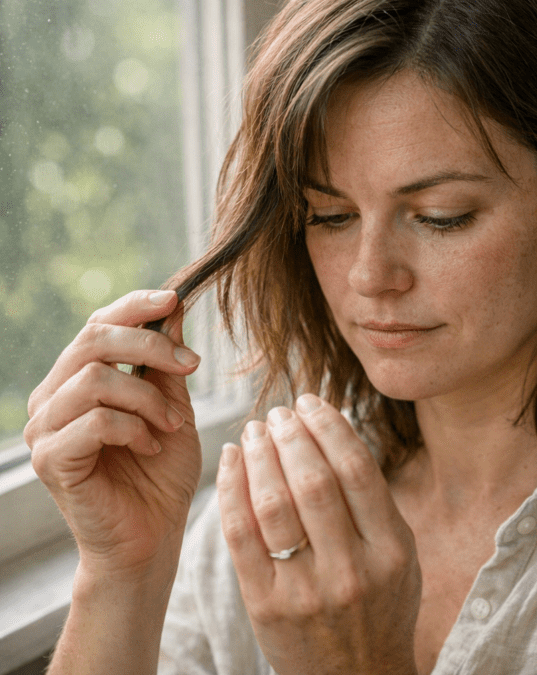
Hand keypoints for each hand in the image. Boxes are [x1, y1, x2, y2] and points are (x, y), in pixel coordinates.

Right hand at [24, 290, 202, 576]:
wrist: (153, 537)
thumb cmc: (161, 474)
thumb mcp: (173, 407)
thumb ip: (167, 362)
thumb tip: (173, 305)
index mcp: (78, 380)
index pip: (97, 324)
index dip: (135, 305)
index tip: (175, 299)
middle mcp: (53, 399)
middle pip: (92, 340)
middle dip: (149, 345)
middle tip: (191, 365)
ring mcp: (45, 430)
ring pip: (95, 379)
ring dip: (148, 398)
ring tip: (172, 425)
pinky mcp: (50, 460)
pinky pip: (96, 421)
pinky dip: (135, 429)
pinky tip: (152, 448)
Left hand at [217, 394, 420, 674]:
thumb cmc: (379, 606)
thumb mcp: (400, 557)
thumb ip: (376, 505)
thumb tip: (334, 433)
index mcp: (392, 550)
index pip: (356, 470)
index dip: (329, 427)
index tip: (311, 403)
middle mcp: (352, 570)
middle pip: (314, 481)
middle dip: (291, 435)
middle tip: (278, 412)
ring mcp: (307, 591)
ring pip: (274, 504)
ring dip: (259, 456)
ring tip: (253, 431)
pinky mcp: (266, 607)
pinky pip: (240, 536)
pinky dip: (231, 490)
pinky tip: (231, 463)